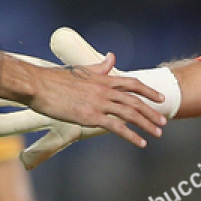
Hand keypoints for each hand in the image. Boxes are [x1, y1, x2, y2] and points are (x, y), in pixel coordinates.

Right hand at [0, 28, 180, 168]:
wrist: (38, 85)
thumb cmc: (53, 78)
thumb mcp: (80, 69)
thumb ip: (99, 67)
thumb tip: (111, 57)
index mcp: (102, 79)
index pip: (132, 84)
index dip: (148, 91)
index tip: (159, 98)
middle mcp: (105, 90)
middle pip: (135, 101)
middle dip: (152, 111)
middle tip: (163, 120)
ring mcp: (99, 103)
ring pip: (130, 114)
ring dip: (147, 124)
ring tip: (158, 132)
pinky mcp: (91, 116)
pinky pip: (117, 127)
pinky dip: (132, 135)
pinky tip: (141, 142)